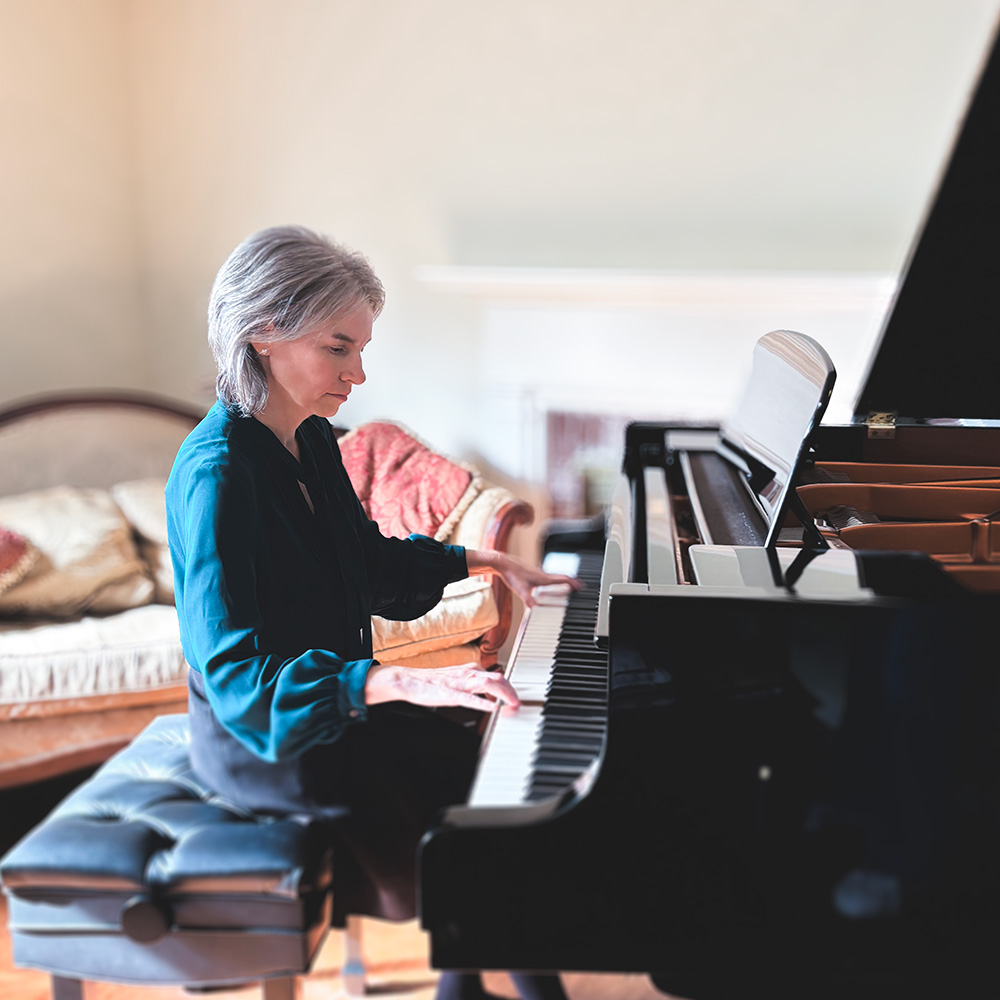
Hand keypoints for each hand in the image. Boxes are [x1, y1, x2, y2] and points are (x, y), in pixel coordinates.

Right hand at [365, 662, 520, 711]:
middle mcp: (468, 673)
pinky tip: (493, 708)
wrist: (408, 680)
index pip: (498, 676)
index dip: (510, 687)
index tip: (518, 698)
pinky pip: (469, 698)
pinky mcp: (450, 694)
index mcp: (471, 669)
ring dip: (503, 694)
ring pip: (487, 684)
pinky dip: (482, 703)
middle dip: (511, 691)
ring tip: (512, 705)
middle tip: (519, 703)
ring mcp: (459, 683)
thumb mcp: (457, 680)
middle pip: (497, 679)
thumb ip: (474, 683)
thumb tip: (491, 690)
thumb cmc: (432, 682)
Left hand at [465, 549, 581, 607]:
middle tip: (579, 587)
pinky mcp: (531, 573)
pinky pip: (546, 576)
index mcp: (543, 578)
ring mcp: (537, 573)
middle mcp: (542, 574)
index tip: (582, 586)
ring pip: (554, 576)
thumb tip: (534, 608)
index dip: (573, 583)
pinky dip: (552, 580)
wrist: (502, 563)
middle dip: (571, 582)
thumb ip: (528, 599)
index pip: (563, 579)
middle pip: (561, 577)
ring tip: (568, 586)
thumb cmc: (511, 574)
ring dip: (562, 580)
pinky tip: (548, 584)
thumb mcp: (520, 589)